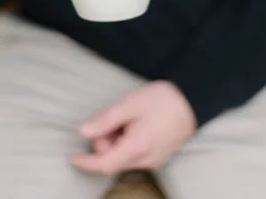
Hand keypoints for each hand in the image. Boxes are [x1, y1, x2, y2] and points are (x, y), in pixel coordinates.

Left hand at [71, 81, 196, 174]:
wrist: (194, 100)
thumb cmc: (163, 100)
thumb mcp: (130, 104)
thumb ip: (105, 119)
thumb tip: (83, 132)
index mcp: (136, 148)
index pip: (104, 164)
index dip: (86, 163)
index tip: (72, 158)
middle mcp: (145, 160)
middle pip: (113, 158)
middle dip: (106, 139)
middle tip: (116, 116)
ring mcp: (154, 159)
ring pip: (124, 155)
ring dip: (118, 139)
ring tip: (130, 116)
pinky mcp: (160, 154)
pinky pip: (136, 153)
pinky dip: (129, 140)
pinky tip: (138, 122)